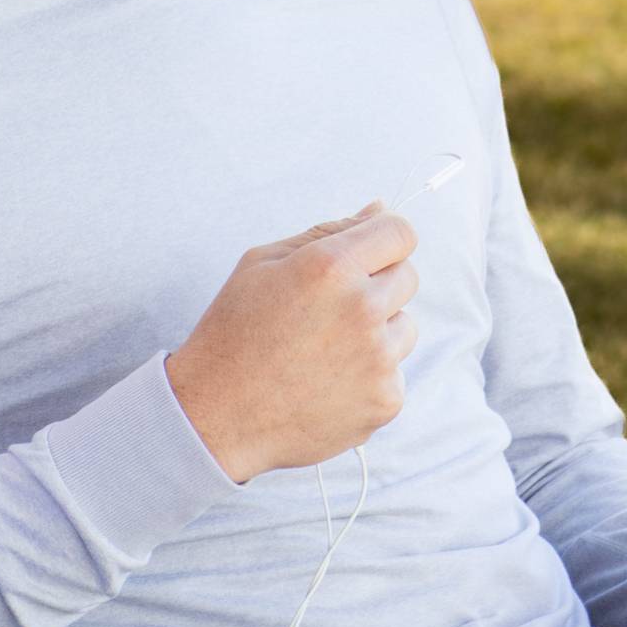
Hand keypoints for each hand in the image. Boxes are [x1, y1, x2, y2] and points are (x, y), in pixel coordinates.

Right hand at [165, 207, 419, 482]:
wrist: (218, 416)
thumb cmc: (234, 332)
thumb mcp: (262, 263)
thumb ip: (327, 231)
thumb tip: (379, 210)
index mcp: (330, 267)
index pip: (399, 232)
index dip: (386, 238)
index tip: (371, 253)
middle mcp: (362, 309)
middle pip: (408, 277)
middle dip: (378, 284)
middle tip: (329, 309)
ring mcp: (378, 359)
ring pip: (405, 327)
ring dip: (377, 332)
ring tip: (324, 350)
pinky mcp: (385, 400)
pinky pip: (394, 372)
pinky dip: (369, 376)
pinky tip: (326, 383)